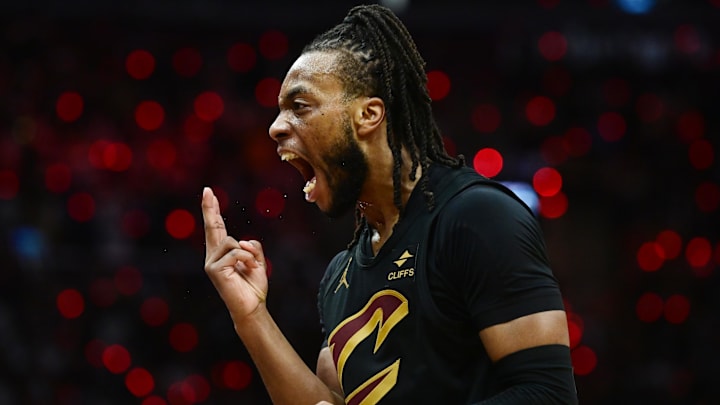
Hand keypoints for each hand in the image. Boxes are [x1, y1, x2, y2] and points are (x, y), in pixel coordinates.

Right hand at [201, 187, 268, 321]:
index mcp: (222, 254)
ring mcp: (211, 263)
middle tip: (207, 189)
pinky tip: (247, 270)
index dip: (212, 211)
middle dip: (210, 208)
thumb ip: (252, 248)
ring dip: (248, 254)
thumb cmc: (253, 287)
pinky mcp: (214, 269)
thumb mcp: (257, 262)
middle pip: (212, 227)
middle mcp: (213, 256)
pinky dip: (248, 260)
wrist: (251, 307)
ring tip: (249, 268)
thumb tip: (244, 242)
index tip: (209, 194)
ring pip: (233, 242)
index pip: (217, 228)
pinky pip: (237, 253)